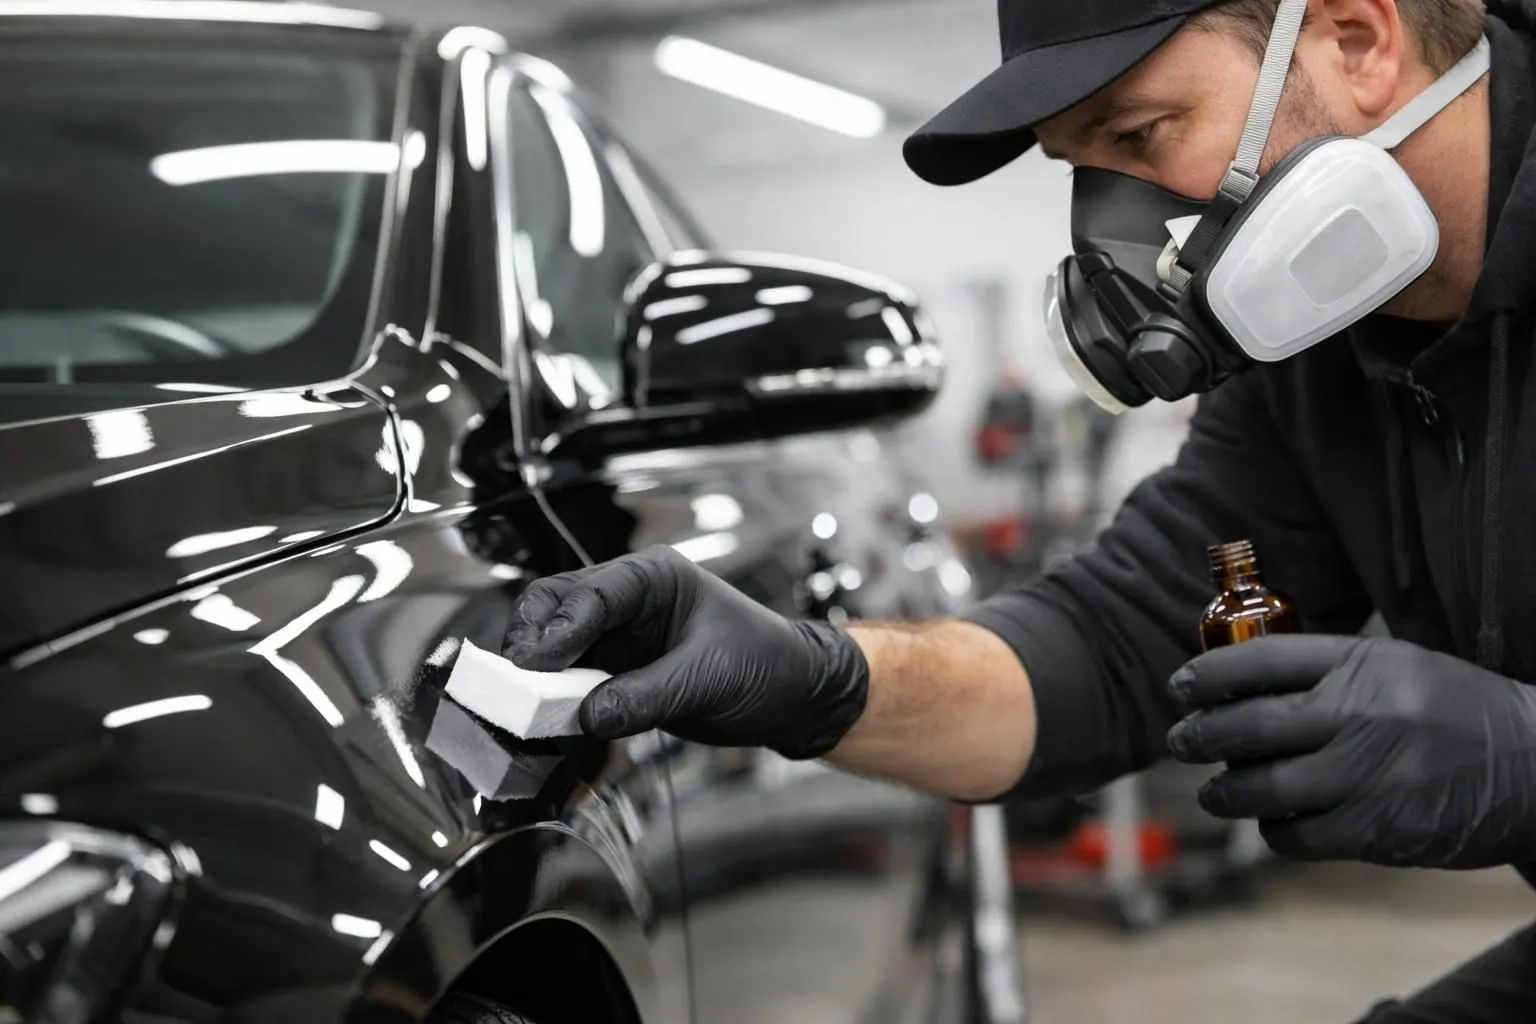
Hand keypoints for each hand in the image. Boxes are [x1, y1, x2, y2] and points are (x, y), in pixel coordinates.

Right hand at [504, 546, 868, 759]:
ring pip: (556, 647)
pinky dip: (556, 701)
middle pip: (554, 608)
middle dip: (533, 643)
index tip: (535, 665)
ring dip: (539, 677)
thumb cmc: (767, 663)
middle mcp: (627, 602)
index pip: (589, 593)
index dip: (558, 629)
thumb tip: (587, 715)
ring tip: (527, 707)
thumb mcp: (708, 676)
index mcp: (652, 578)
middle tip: (518, 685)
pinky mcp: (617, 674)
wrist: (793, 696)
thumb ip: (646, 695)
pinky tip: (549, 721)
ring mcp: (619, 638)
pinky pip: (572, 683)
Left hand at [1165, 635, 1535, 868]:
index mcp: (1361, 664)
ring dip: (1225, 791)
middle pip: (1248, 724)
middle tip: (1181, 740)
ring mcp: (1366, 775)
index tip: (1180, 687)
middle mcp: (1359, 715)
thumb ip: (1324, 670)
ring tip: (1215, 790)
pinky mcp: (1374, 830)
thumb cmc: (1453, 712)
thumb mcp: (1394, 665)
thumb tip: (1237, 681)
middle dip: (1198, 735)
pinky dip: (1274, 830)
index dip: (1208, 674)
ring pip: (1262, 788)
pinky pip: (1296, 835)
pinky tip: (1273, 820)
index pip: (1261, 659)